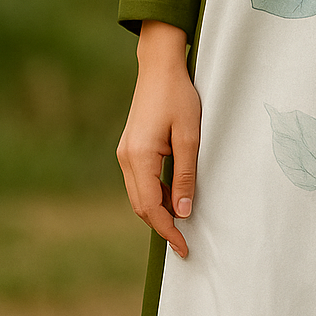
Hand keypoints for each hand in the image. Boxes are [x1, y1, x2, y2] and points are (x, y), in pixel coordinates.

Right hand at [116, 21, 200, 258]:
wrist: (159, 68)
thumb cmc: (178, 97)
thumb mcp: (189, 137)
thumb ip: (185, 176)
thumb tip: (184, 212)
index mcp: (139, 157)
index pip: (151, 207)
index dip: (168, 230)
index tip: (184, 248)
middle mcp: (126, 159)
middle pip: (141, 206)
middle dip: (162, 225)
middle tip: (185, 243)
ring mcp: (125, 153)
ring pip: (140, 195)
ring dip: (159, 210)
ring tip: (183, 221)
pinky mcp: (130, 148)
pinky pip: (140, 181)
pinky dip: (155, 194)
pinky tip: (174, 195)